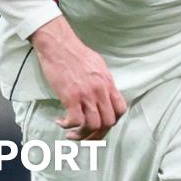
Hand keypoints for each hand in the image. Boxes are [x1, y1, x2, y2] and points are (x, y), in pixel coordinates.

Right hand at [30, 17, 127, 140]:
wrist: (60, 45)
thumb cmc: (76, 53)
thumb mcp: (98, 66)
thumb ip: (103, 82)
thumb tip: (104, 94)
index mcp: (108, 83)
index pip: (120, 110)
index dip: (112, 121)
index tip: (101, 124)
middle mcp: (100, 91)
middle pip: (108, 122)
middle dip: (97, 134)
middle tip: (85, 135)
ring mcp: (87, 94)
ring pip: (93, 125)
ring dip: (81, 134)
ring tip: (71, 133)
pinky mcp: (71, 96)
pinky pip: (75, 121)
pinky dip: (68, 126)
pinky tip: (60, 122)